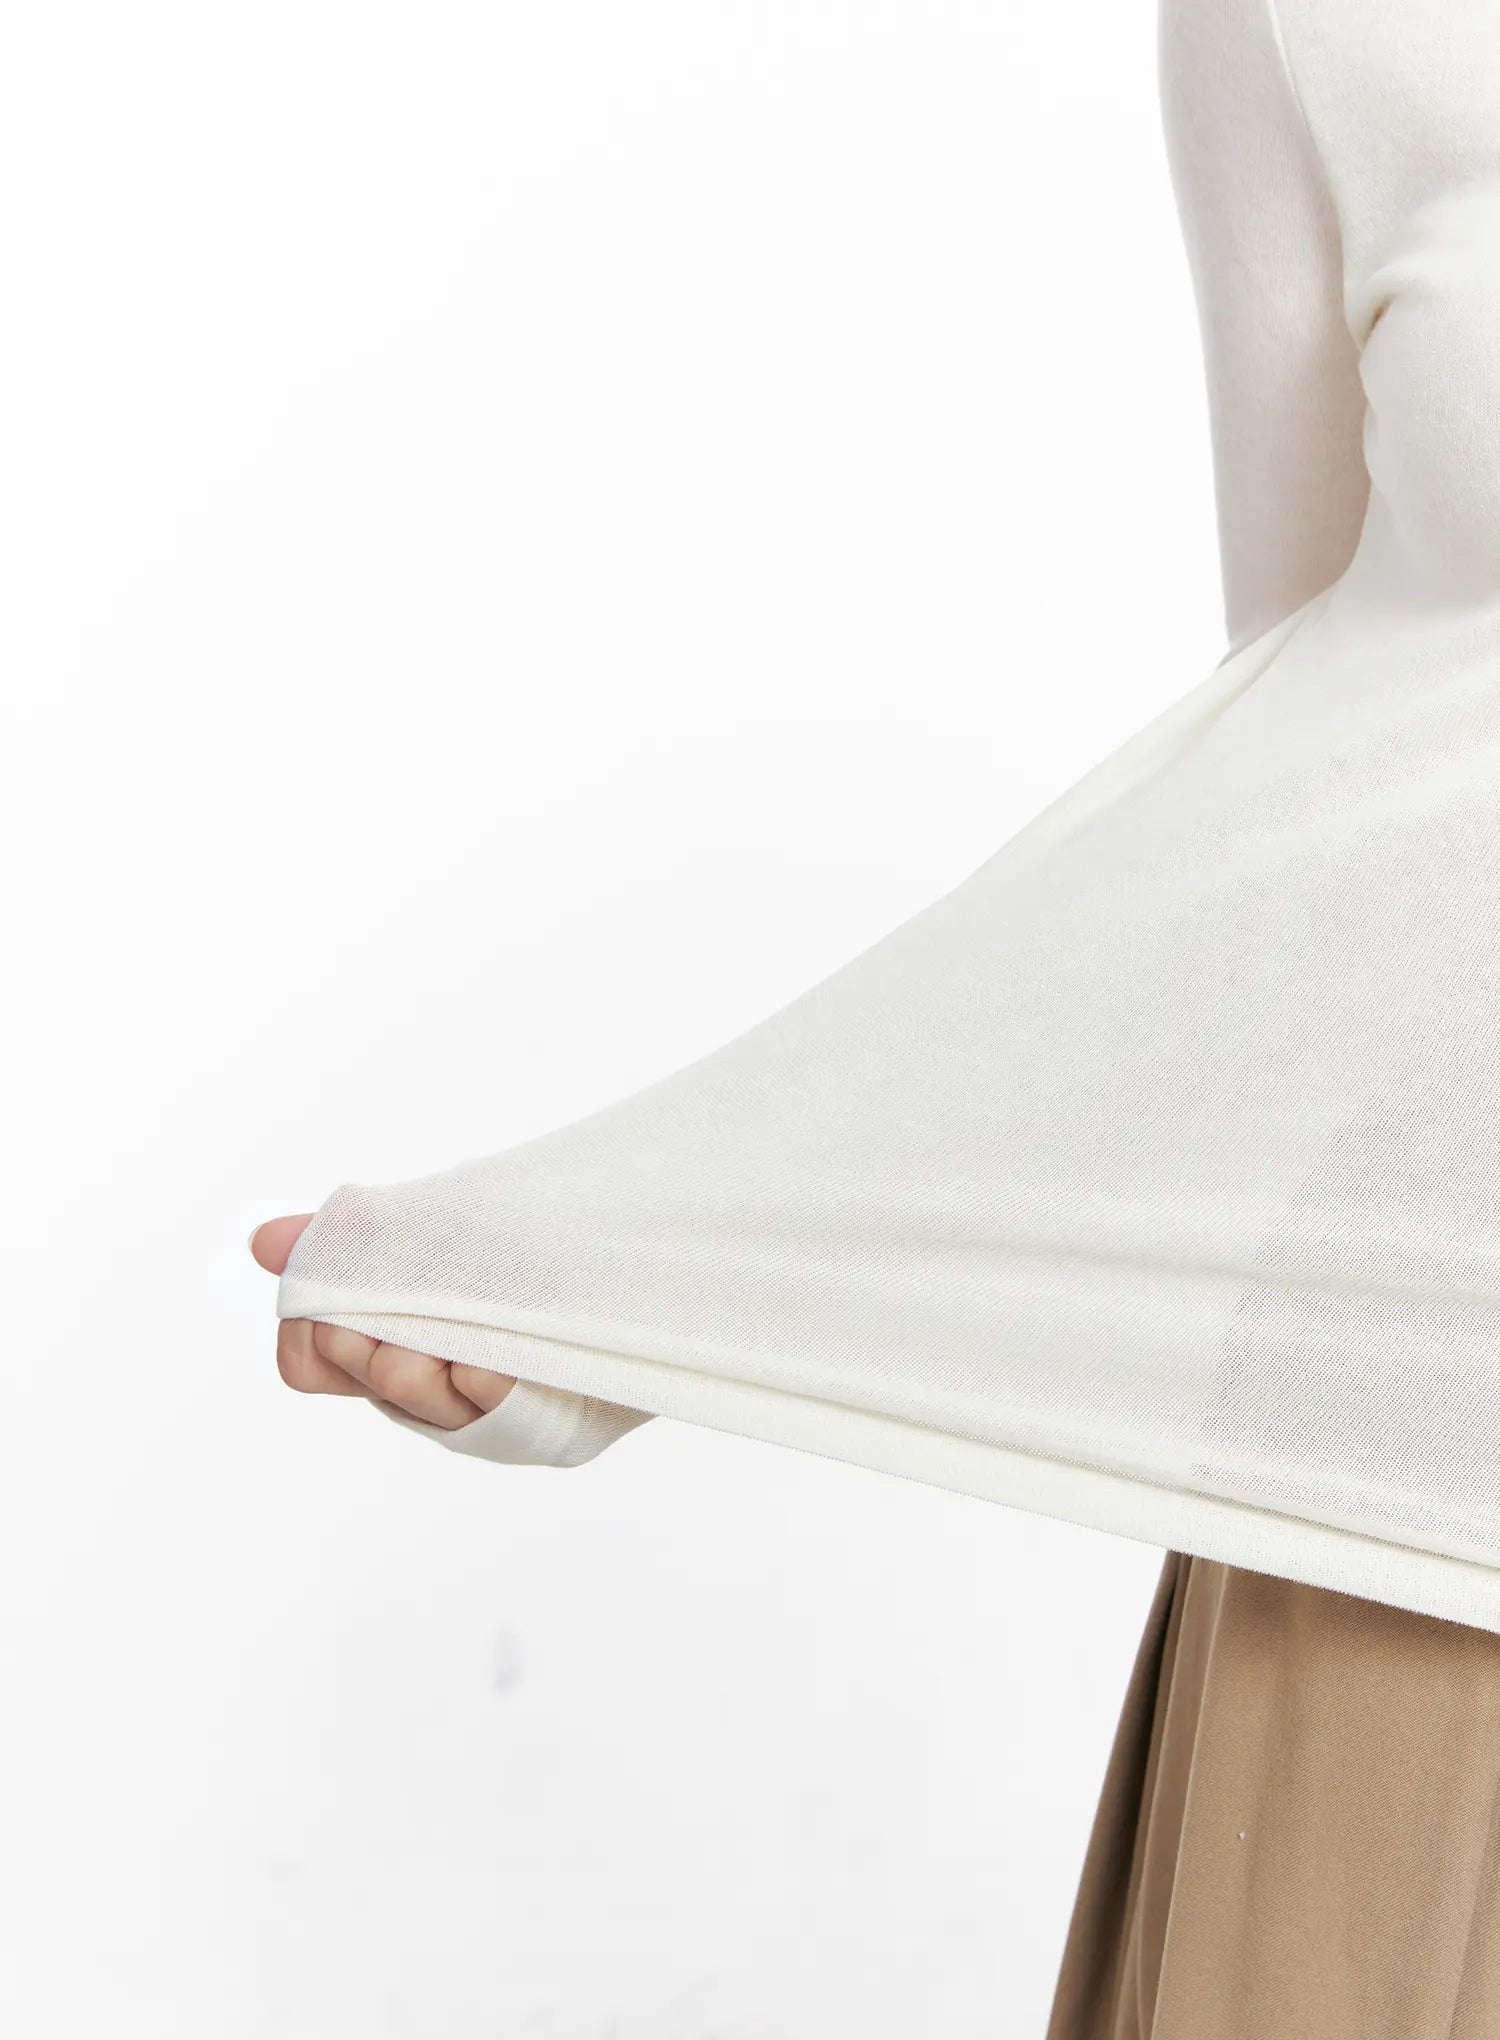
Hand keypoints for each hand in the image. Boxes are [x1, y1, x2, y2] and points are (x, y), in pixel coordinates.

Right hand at [250, 1214, 515, 1428]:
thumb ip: (347, 1241)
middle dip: (362, 1325)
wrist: (598, 1274)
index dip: (307, 1329)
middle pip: (358, 1367)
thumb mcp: (423, 1235)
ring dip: (419, 1337)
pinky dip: (482, 1359)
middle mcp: (417, 1389)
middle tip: (383, 1299)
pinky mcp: (526, 1417)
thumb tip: (264, 1242)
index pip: (304, 1361)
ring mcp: (470, 1408)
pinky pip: (484, 1388)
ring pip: (410, 1381)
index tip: (333, 1293)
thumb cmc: (506, 1263)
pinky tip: (500, 1342)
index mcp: (380, 1350)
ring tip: (447, 1313)